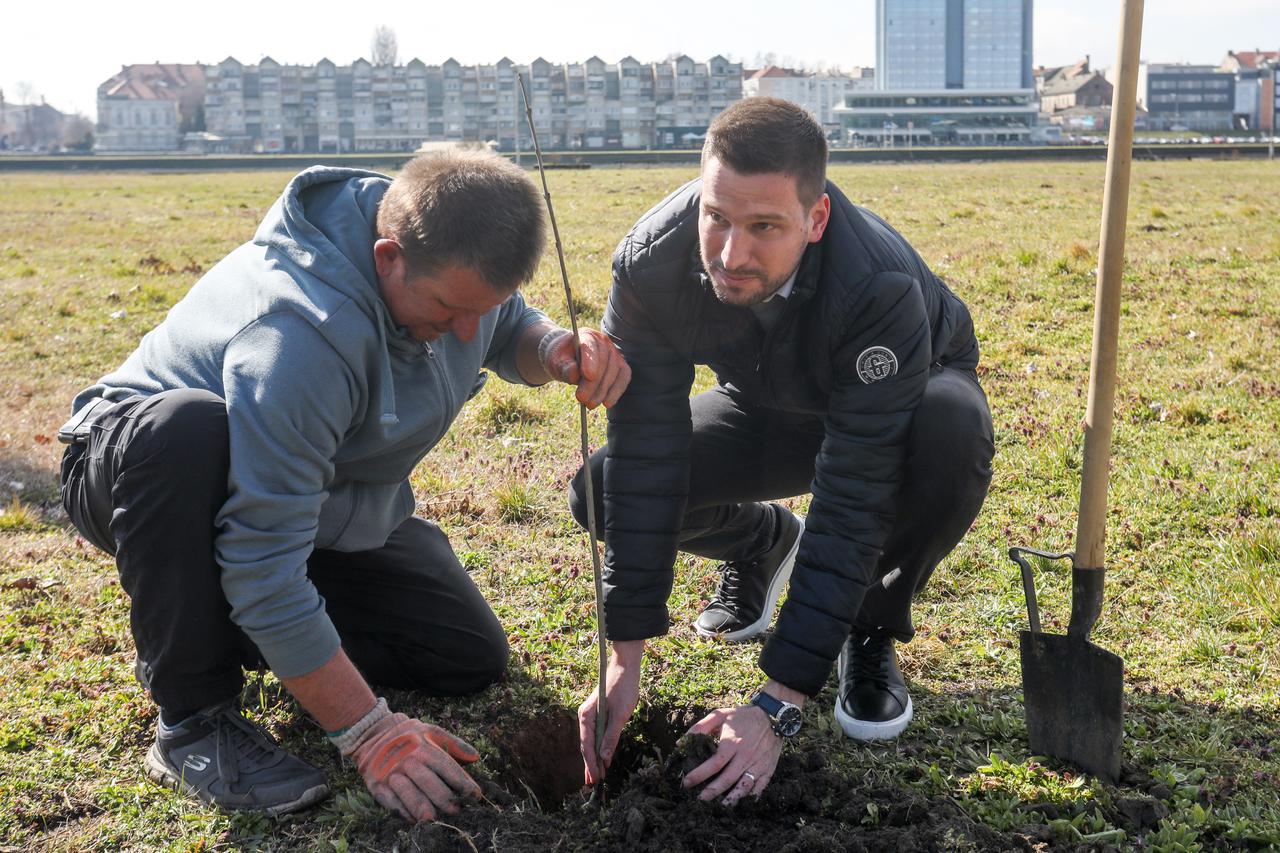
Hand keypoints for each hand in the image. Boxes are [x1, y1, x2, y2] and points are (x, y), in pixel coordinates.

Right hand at [348, 713, 481, 822]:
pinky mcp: (376, 784)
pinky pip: (389, 799)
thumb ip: (454, 744)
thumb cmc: (409, 735)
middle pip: (427, 781)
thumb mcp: (431, 731)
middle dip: (443, 797)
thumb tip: (476, 757)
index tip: (474, 795)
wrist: (373, 733)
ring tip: (433, 819)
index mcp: (423, 746)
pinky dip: (400, 810)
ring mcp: (391, 772)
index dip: (461, 781)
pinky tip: (412, 819)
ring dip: (420, 806)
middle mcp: (407, 759)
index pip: (446, 766)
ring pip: (407, 792)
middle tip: (456, 810)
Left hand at [542, 328, 630, 408]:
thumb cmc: (562, 360)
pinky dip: (616, 392)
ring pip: (614, 372)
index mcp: (586, 335)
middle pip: (603, 362)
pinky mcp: (621, 366)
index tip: (588, 376)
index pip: (591, 346)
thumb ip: (564, 366)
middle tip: (582, 399)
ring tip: (590, 404)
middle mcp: (603, 341)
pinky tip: (607, 403)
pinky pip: (623, 378)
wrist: (569, 360)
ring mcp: (614, 353)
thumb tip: (573, 374)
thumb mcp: (557, 362)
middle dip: (594, 383)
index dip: (591, 361)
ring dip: (603, 391)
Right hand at [578, 640, 643, 784]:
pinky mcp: (598, 713)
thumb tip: (604, 759)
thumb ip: (611, 736)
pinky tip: (601, 758)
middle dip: (589, 765)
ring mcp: (591, 715)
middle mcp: (585, 716)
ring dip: (593, 759)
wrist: (625, 666)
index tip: (596, 780)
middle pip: (586, 745)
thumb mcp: (620, 714)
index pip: (587, 746)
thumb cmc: (623, 687)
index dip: (591, 764)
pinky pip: (596, 735)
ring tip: (595, 776)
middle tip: (593, 784)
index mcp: (586, 716)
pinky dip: (598, 748)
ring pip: (590, 741)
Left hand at [681, 705, 783, 804]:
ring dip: (732, 798)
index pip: (714, 764)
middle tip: (699, 800)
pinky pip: (760, 787)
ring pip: (744, 786)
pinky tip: (743, 802)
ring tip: (720, 807)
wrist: (772, 715)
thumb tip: (681, 742)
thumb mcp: (720, 715)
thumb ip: (700, 727)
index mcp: (732, 743)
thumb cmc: (742, 716)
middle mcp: (745, 756)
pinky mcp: (768, 768)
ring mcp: (758, 764)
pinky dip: (752, 796)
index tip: (687, 782)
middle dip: (712, 791)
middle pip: (727, 779)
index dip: (699, 775)